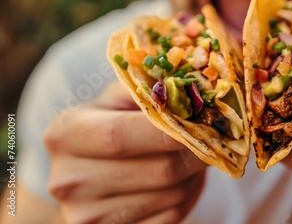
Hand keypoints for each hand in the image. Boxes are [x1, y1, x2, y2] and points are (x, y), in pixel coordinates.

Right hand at [44, 83, 206, 223]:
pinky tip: (185, 180)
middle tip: (214, 140)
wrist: (85, 173)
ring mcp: (88, 215)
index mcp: (65, 134)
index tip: (203, 123)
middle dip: (196, 154)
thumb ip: (149, 91)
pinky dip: (189, 196)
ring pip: (172, 196)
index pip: (121, 136)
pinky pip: (171, 217)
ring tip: (196, 157)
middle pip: (158, 170)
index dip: (171, 131)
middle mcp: (70, 180)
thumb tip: (195, 93)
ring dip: (195, 175)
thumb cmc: (107, 125)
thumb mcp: (117, 99)